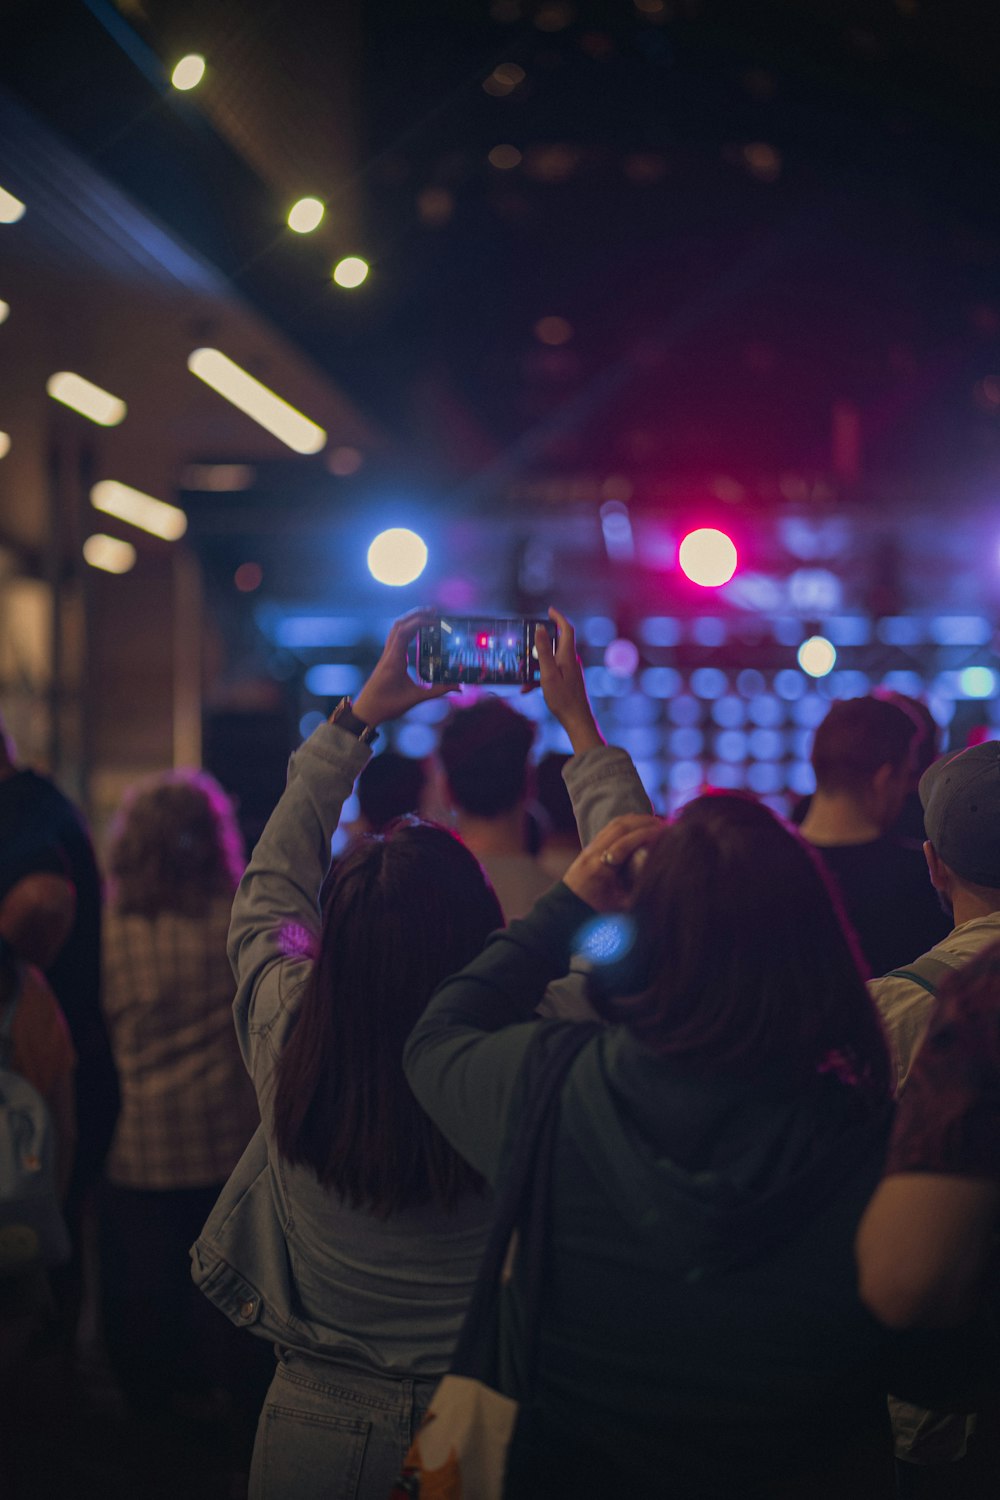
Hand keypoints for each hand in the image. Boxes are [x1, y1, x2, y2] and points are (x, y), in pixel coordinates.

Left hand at [352, 611, 458, 727]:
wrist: (366, 711)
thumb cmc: (388, 705)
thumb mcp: (415, 699)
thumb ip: (438, 691)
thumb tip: (458, 688)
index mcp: (394, 660)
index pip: (404, 632)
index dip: (419, 622)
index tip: (435, 620)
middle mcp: (388, 654)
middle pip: (399, 625)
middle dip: (415, 614)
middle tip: (433, 611)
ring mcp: (386, 655)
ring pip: (395, 629)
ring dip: (410, 619)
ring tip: (426, 616)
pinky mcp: (386, 659)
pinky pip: (395, 638)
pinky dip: (406, 630)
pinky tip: (416, 632)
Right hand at [533, 607, 603, 752]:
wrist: (577, 720)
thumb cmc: (563, 698)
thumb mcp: (548, 673)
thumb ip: (543, 651)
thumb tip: (539, 629)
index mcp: (568, 656)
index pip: (566, 629)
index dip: (558, 617)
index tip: (549, 610)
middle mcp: (571, 660)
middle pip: (556, 643)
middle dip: (540, 643)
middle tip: (527, 643)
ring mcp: (570, 670)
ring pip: (550, 660)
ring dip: (535, 665)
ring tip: (523, 674)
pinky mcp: (567, 680)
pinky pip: (550, 673)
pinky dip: (539, 677)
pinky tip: (528, 689)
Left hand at [562, 813, 662, 911]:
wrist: (568, 908)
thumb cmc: (595, 911)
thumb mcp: (619, 907)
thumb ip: (638, 894)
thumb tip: (660, 882)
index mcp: (600, 867)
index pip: (625, 842)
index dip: (646, 834)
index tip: (664, 833)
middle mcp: (593, 852)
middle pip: (620, 827)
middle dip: (644, 823)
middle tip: (664, 824)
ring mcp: (590, 847)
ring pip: (614, 824)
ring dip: (636, 820)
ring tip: (655, 822)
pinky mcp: (590, 847)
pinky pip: (610, 828)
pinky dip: (627, 823)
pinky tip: (640, 825)